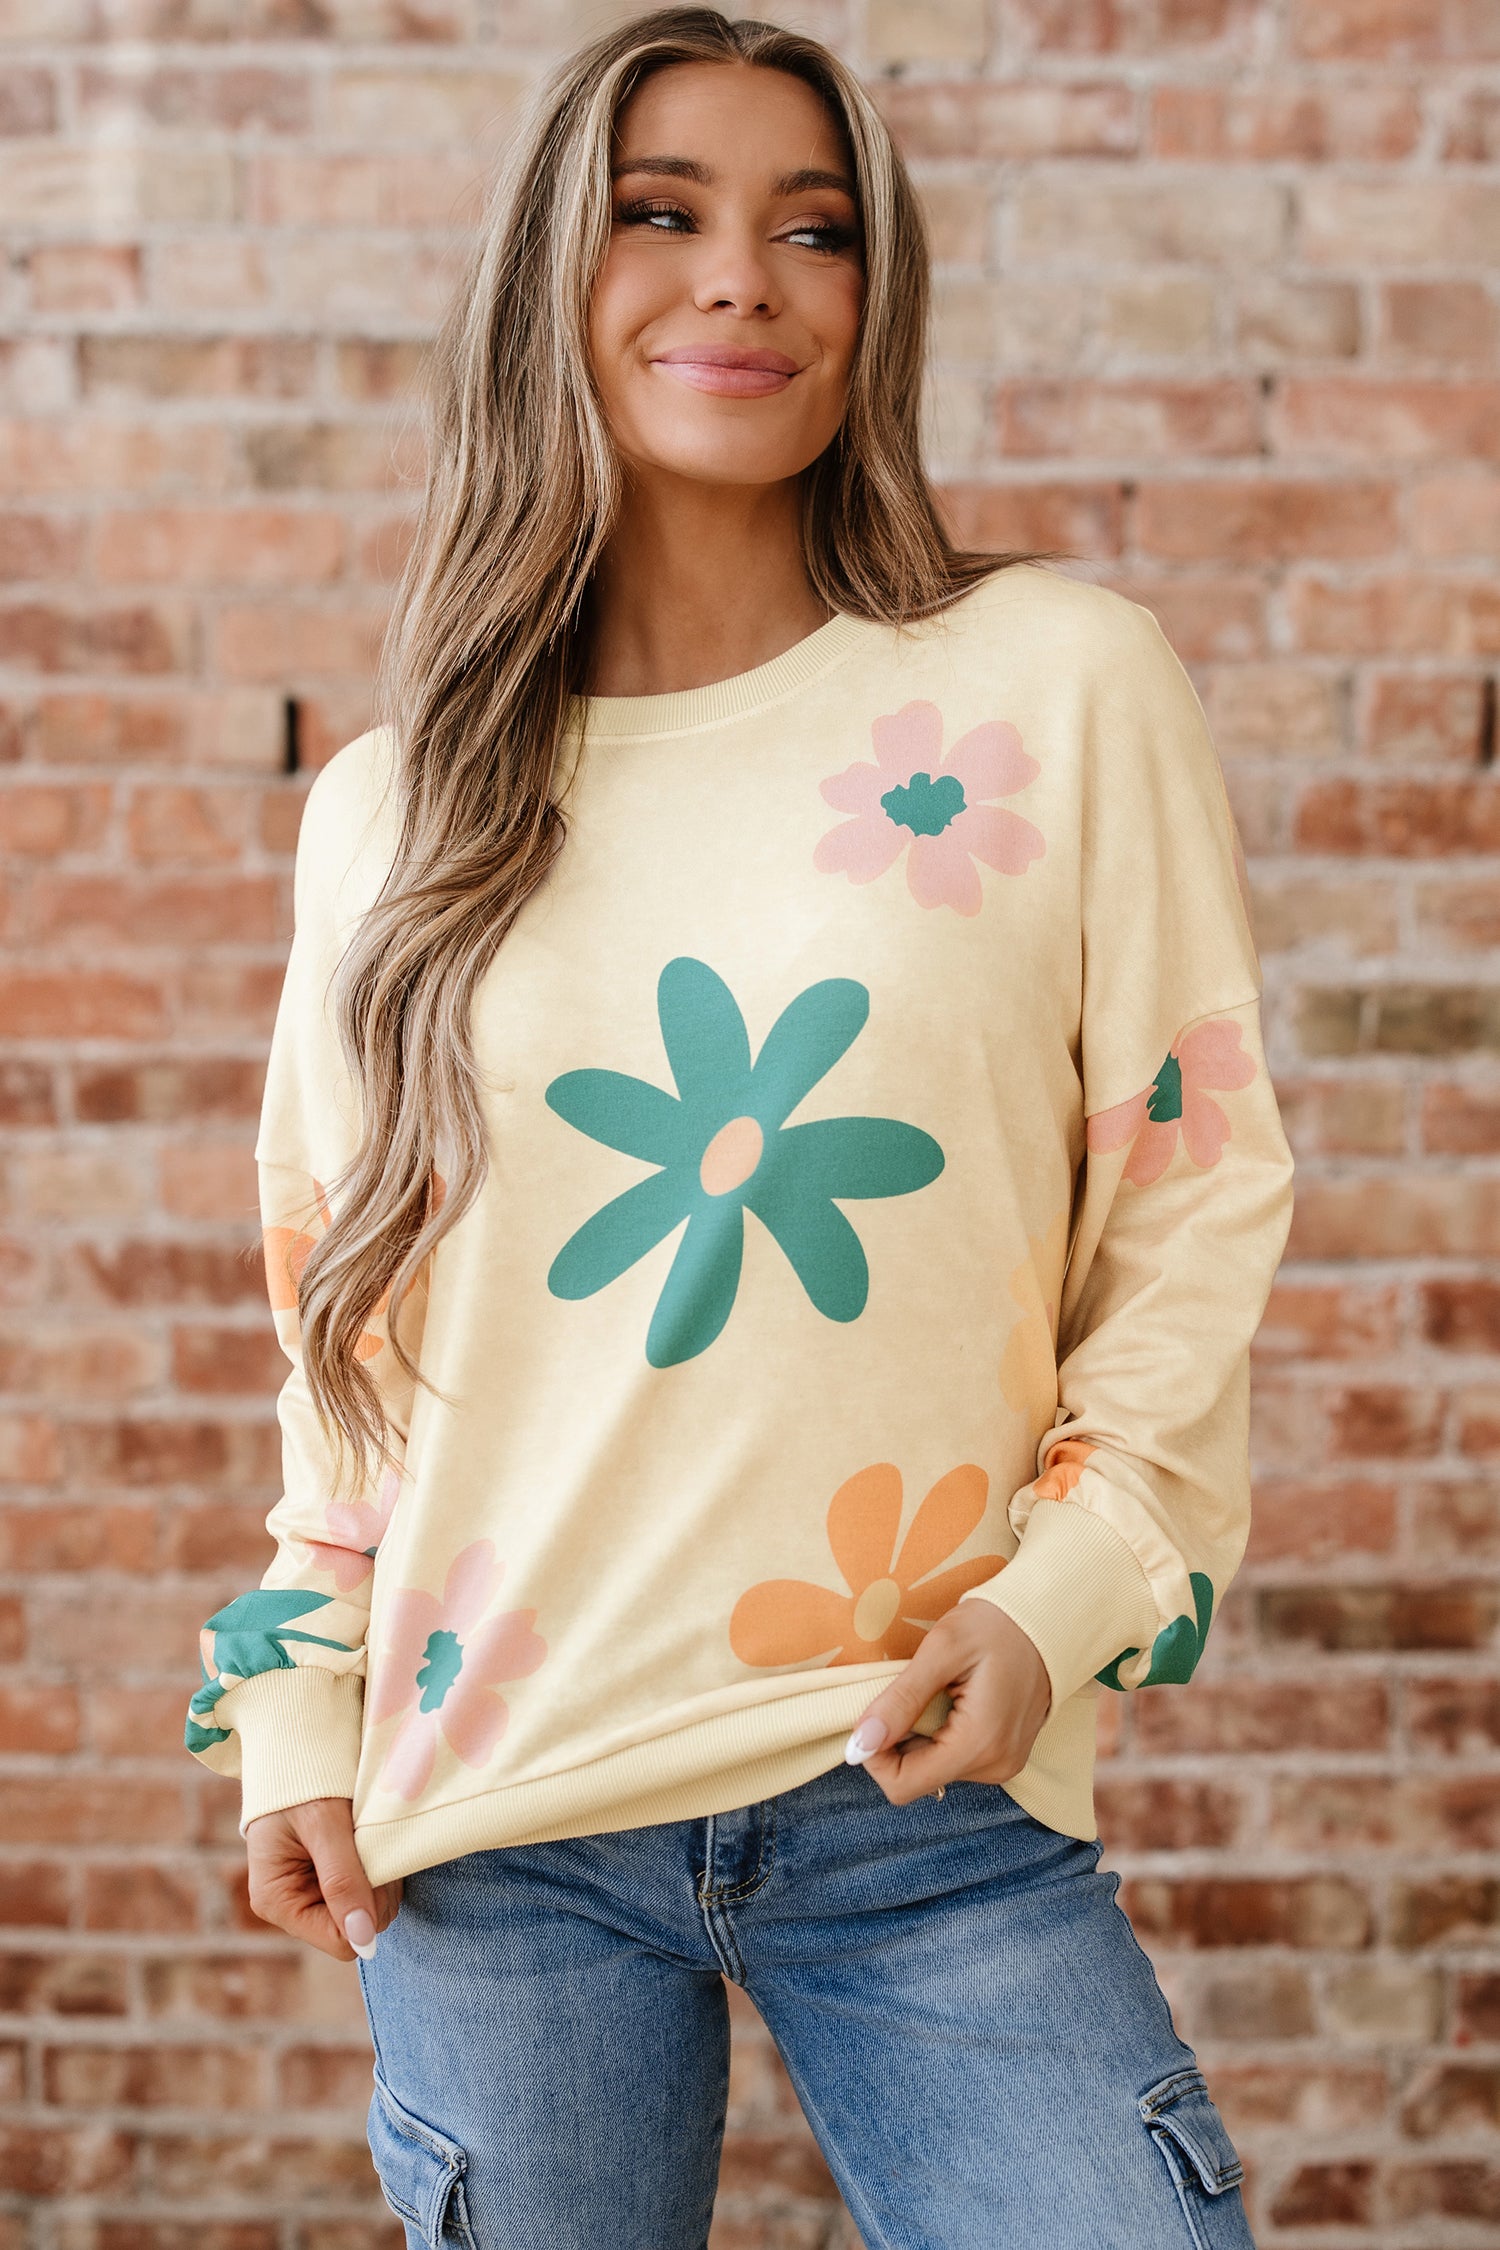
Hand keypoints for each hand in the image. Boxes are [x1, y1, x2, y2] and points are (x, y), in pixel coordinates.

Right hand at [245, 1796, 403, 1962]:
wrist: (296, 1748)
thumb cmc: (301, 1780)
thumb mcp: (323, 1824)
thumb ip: (342, 1880)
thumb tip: (363, 1940)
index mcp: (277, 1901)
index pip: (339, 1941)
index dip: (367, 1911)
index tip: (372, 1867)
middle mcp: (294, 1905)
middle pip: (359, 1927)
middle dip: (375, 1890)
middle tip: (369, 1844)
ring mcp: (314, 1894)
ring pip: (371, 1910)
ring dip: (380, 1876)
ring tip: (365, 1837)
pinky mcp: (332, 1880)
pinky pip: (371, 1890)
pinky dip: (379, 1867)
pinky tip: (367, 1840)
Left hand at [844, 1601, 1051, 1806]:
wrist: (1049, 1620)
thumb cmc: (995, 1625)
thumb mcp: (941, 1650)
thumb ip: (900, 1700)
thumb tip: (859, 1745)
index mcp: (979, 1744)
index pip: (903, 1785)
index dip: (875, 1756)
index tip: (875, 1712)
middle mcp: (995, 1767)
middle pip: (917, 1778)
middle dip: (898, 1741)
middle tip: (909, 1691)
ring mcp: (1003, 1765)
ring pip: (933, 1769)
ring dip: (919, 1736)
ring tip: (937, 1691)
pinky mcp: (1004, 1757)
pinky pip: (954, 1759)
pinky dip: (939, 1735)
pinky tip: (952, 1700)